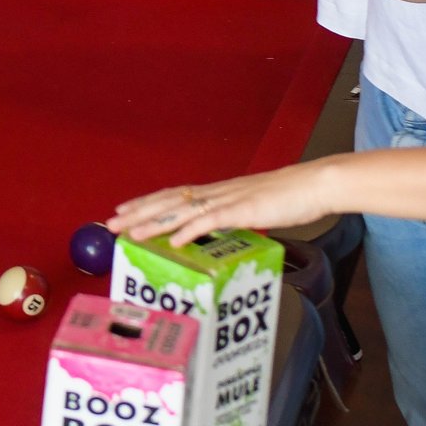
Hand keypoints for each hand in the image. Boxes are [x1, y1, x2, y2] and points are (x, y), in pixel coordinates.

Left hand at [110, 158, 339, 248]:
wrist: (315, 185)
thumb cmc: (290, 198)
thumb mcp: (253, 209)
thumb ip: (233, 219)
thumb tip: (218, 233)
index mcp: (218, 192)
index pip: (174, 196)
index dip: (148, 203)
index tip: (124, 211)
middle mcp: (217, 193)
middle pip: (169, 201)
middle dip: (139, 212)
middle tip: (111, 223)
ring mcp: (228, 200)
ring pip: (182, 210)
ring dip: (155, 222)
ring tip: (131, 232)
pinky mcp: (244, 210)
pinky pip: (211, 220)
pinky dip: (191, 230)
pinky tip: (175, 240)